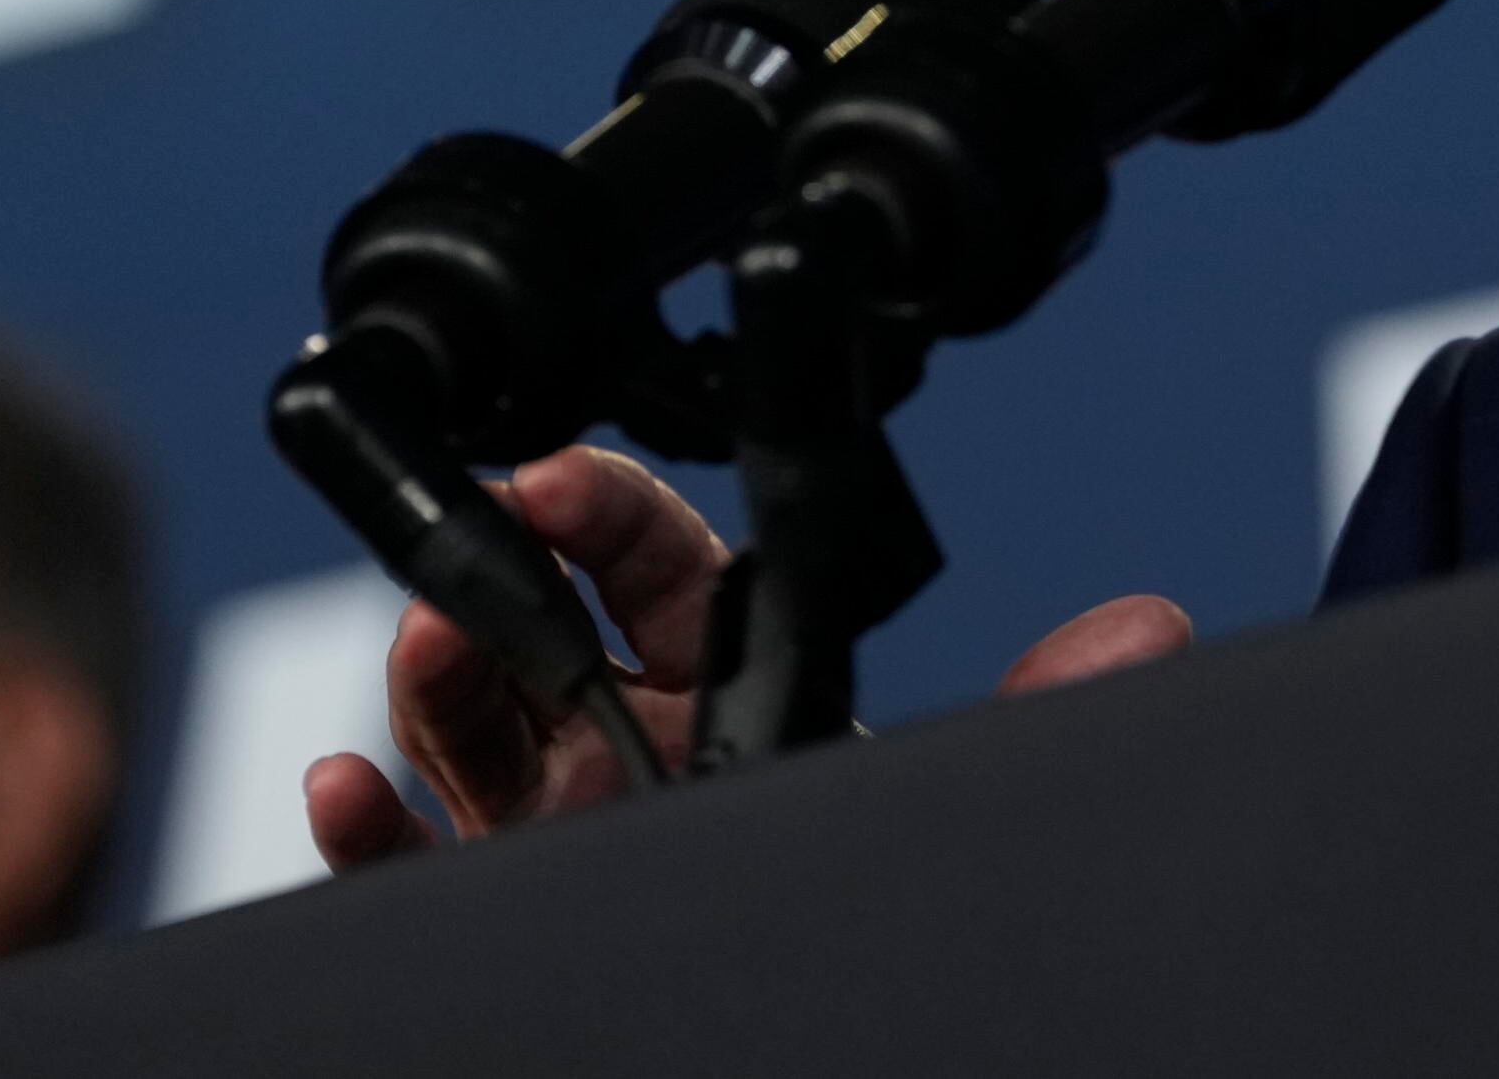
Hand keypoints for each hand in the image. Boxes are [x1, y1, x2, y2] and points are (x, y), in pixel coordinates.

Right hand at [301, 446, 1193, 870]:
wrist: (813, 1049)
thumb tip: (1148, 634)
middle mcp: (641, 760)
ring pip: (461, 726)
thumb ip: (1033, 714)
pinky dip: (362, 824)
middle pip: (542, 628)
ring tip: (427, 646)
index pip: (669, 570)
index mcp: (747, 707)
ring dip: (427, 674)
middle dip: (499, 573)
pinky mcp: (505, 913)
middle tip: (481, 549)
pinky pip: (408, 865)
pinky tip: (350, 793)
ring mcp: (561, 836)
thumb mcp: (930, 805)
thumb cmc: (874, 938)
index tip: (559, 477)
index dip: (611, 511)